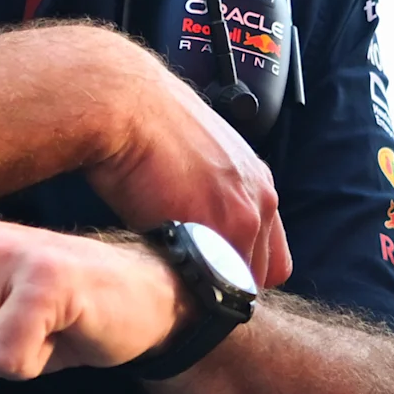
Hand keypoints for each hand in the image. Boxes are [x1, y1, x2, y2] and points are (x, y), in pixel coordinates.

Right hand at [80, 42, 288, 287]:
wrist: (123, 103)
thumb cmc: (144, 127)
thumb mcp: (194, 159)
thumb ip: (208, 195)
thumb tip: (194, 225)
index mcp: (256, 182)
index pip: (270, 254)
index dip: (241, 273)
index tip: (212, 278)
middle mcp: (261, 197)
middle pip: (263, 273)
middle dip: (228, 285)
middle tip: (188, 285)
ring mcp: (245, 213)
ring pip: (242, 282)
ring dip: (210, 289)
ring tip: (173, 281)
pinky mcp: (219, 226)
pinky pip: (217, 280)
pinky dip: (193, 287)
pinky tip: (165, 276)